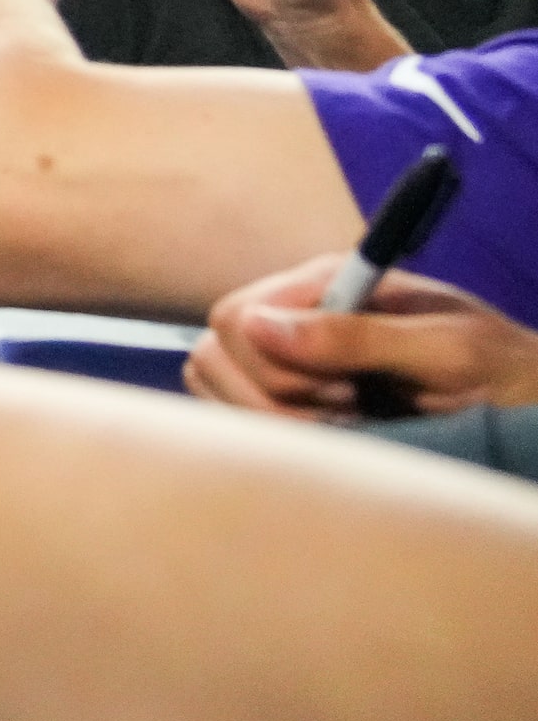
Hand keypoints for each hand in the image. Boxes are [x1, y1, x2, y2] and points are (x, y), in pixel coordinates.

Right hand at [190, 255, 537, 419]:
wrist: (532, 405)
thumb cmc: (505, 373)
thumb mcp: (446, 350)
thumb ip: (355, 336)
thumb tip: (258, 325)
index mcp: (328, 284)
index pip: (235, 316)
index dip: (272, 366)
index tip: (342, 392)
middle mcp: (299, 313)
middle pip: (216, 352)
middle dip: (270, 396)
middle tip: (347, 409)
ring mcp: (291, 356)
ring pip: (215, 384)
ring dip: (271, 419)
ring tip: (344, 424)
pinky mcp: (292, 396)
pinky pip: (235, 411)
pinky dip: (273, 432)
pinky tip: (332, 436)